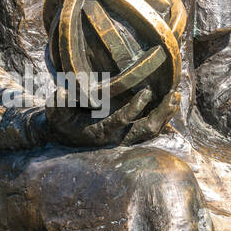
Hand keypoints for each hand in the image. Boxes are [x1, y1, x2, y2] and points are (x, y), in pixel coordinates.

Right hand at [46, 87, 178, 147]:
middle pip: (145, 130)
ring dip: (165, 115)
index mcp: (100, 131)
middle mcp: (115, 139)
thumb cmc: (60, 120)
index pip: (122, 121)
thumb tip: (62, 91)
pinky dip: (162, 119)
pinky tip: (170, 106)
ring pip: (150, 132)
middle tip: (172, 95)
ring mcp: (123, 139)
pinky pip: (150, 131)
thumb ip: (58, 102)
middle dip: (160, 113)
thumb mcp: (55, 110)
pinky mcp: (127, 136)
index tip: (146, 92)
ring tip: (175, 97)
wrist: (62, 135)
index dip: (135, 107)